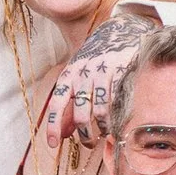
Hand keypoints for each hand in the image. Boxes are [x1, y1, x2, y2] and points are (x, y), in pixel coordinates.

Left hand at [40, 12, 155, 150]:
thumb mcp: (78, 78)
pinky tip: (118, 121)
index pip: (57, 104)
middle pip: (81, 113)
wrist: (119, 30)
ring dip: (103, 128)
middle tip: (88, 144)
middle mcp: (83, 73)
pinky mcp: (122, 70)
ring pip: (101, 110)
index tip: (53, 144)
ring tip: (106, 132)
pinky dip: (118, 116)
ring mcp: (104, 71)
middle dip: (84, 135)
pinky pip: (119, 101)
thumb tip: (63, 134)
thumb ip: (70, 105)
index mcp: (69, 75)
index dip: (53, 126)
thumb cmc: (96, 60)